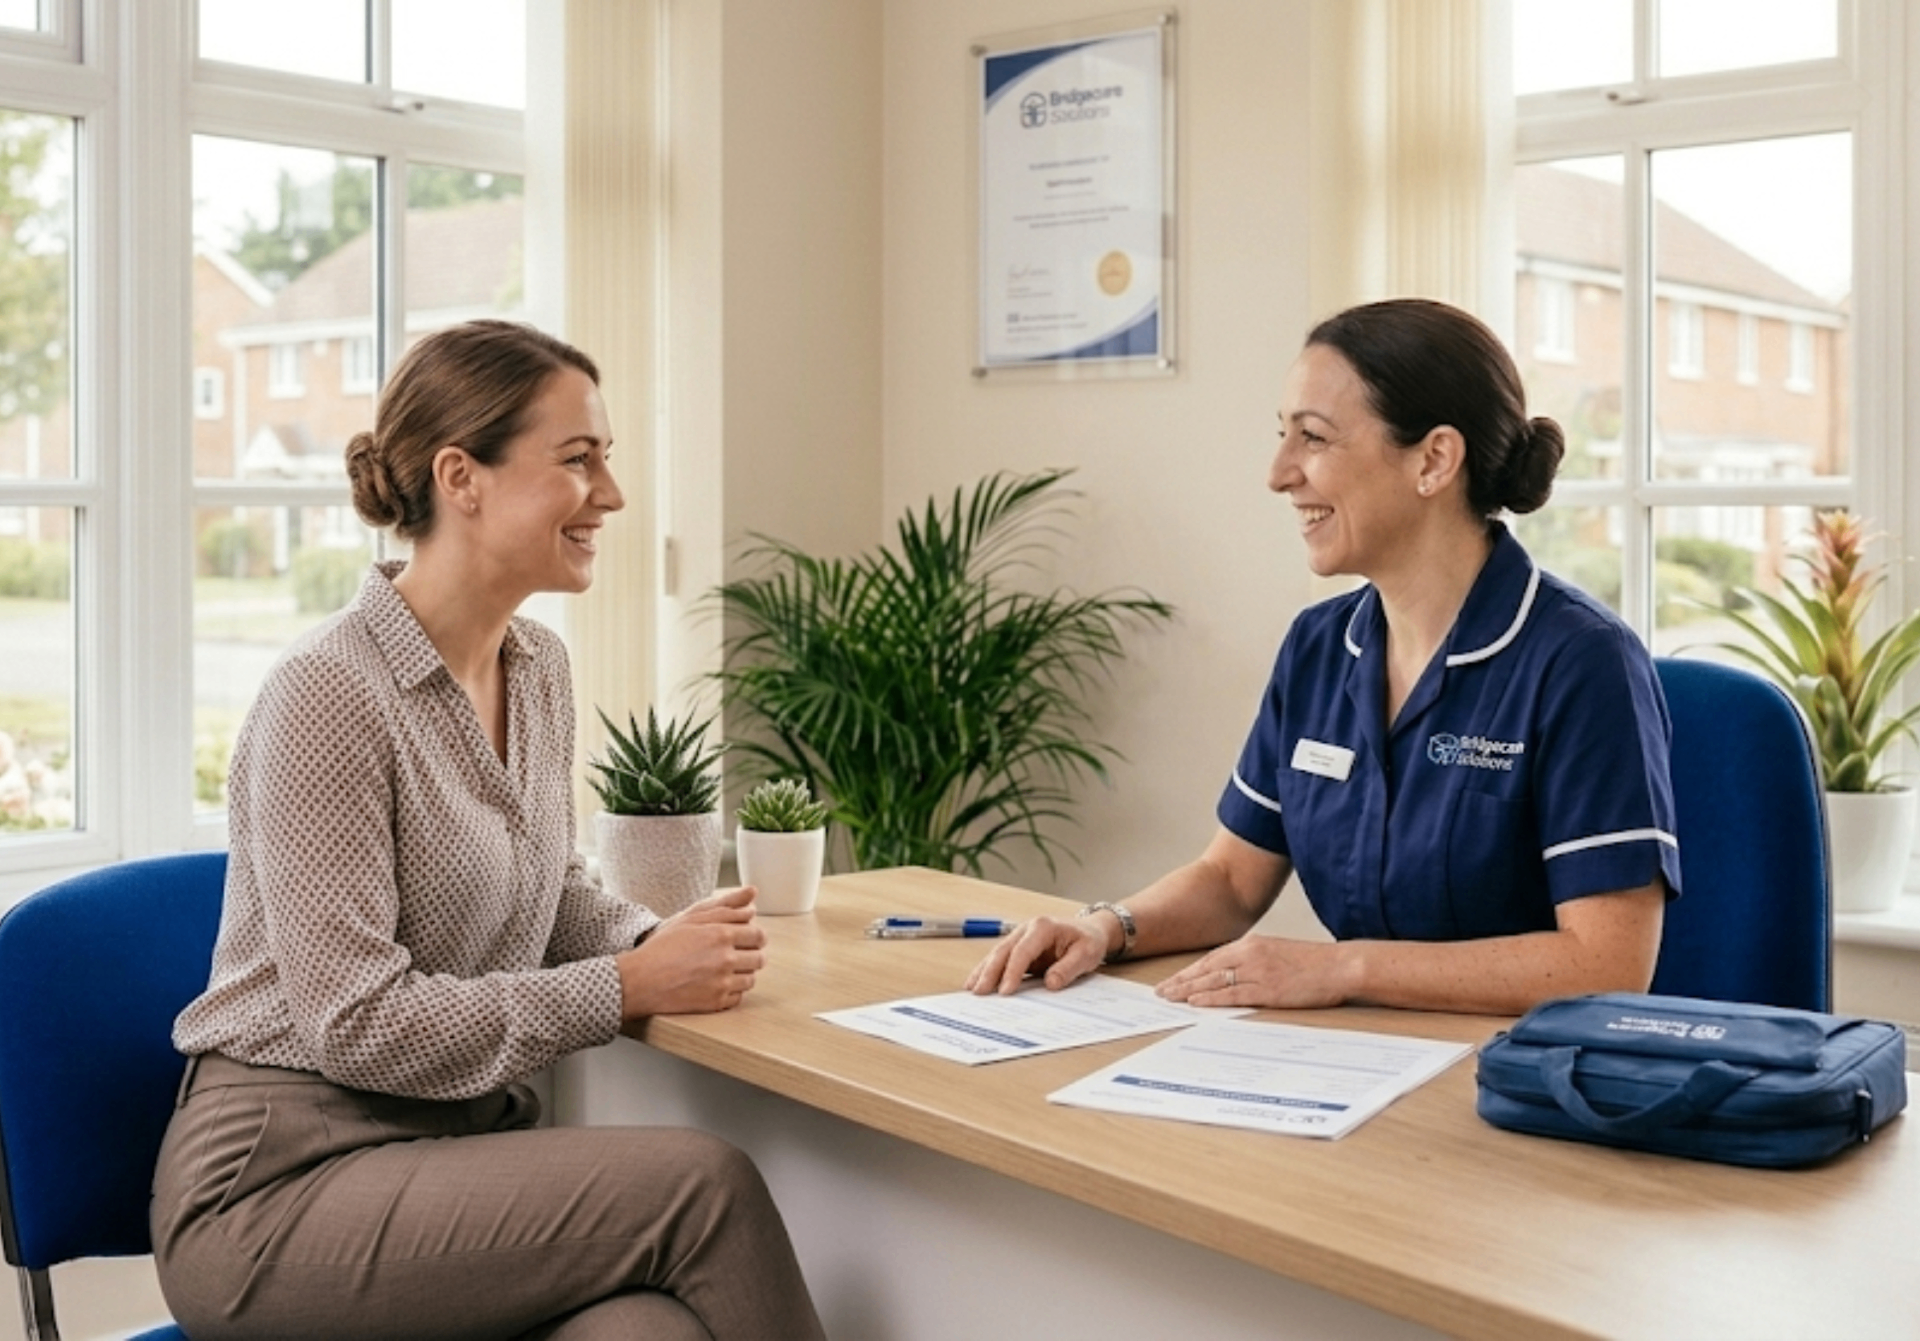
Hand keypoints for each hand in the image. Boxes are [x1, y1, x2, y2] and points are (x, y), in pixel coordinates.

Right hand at [616, 885, 765, 1018]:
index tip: (746, 939)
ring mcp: (722, 982)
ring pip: (751, 979)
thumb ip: (726, 906)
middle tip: (733, 954)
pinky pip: (738, 997)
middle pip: (759, 959)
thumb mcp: (691, 918)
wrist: (640, 980)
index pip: (759, 936)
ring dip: (742, 973)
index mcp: (722, 934)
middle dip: (750, 955)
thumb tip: (753, 897)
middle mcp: (726, 959)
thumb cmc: (663, 946)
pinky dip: (731, 991)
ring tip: (721, 969)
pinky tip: (715, 984)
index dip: (755, 937)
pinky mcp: (716, 1002)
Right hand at [964, 914, 1109, 995]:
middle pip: (1003, 951)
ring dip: (983, 971)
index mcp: (1042, 927)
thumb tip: (1050, 984)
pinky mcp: (1019, 948)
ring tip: (971, 989)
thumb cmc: (1088, 940)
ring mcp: (1020, 938)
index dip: (1012, 971)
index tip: (1005, 991)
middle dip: (989, 972)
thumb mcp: (1086, 954)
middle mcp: (1027, 930)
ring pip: (997, 954)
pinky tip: (977, 981)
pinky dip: (987, 970)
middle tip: (979, 992)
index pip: (1022, 951)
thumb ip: (1068, 968)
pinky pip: (1001, 959)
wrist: (1090, 931)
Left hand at [1155, 933, 1353, 1008]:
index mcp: (1253, 944)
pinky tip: (1196, 1002)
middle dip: (1180, 980)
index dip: (1189, 970)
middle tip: (1160, 991)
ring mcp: (1258, 971)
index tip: (1172, 980)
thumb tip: (1234, 976)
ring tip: (1169, 998)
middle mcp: (1251, 954)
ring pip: (1214, 981)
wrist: (1341, 965)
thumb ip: (1255, 961)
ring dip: (1188, 990)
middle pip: (1206, 969)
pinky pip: (1232, 994)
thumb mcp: (1278, 954)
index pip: (1211, 958)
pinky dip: (1211, 998)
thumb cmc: (1314, 963)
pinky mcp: (1268, 989)